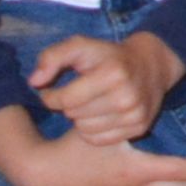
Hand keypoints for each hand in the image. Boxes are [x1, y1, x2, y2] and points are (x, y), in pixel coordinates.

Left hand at [28, 29, 183, 146]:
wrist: (152, 65)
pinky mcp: (139, 128)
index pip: (64, 100)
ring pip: (85, 130)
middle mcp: (127, 96)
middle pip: (74, 115)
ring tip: (88, 103)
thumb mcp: (80, 46)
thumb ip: (52, 56)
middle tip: (77, 94)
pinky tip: (99, 115)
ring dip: (80, 118)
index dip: (51, 96)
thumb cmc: (108, 56)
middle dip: (69, 105)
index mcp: (113, 74)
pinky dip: (93, 130)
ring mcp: (135, 114)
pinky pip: (99, 140)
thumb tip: (34, 82)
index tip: (53, 89)